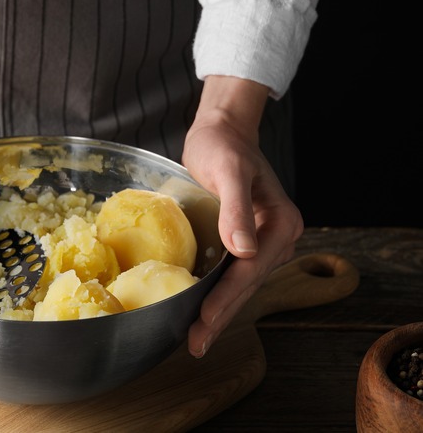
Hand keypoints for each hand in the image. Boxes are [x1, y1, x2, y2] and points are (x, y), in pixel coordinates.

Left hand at [182, 75, 303, 357]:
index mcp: (280, 224)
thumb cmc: (222, 146)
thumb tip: (244, 251)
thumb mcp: (228, 172)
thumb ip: (236, 210)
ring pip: (240, 285)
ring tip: (196, 339)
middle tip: (196, 345)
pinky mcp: (246, 241)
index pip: (249, 271)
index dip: (225, 299)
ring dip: (219, 312)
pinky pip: (232, 275)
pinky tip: (200, 310)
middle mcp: (277, 238)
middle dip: (220, 316)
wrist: (222, 130)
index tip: (204, 322)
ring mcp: (263, 242)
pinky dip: (216, 294)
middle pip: (246, 285)